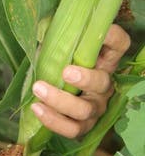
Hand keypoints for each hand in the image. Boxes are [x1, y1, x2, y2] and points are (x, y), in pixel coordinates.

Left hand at [30, 24, 129, 139]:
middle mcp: (104, 85)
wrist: (53, 91)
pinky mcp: (82, 126)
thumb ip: (55, 34)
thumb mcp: (60, 45)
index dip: (113, 37)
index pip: (119, 45)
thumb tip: (42, 26)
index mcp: (104, 60)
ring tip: (38, 88)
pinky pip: (72, 129)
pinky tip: (36, 108)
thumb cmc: (60, 62)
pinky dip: (53, 121)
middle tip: (65, 71)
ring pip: (84, 110)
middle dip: (85, 78)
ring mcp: (94, 107)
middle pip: (102, 82)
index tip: (100, 31)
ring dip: (60, 100)